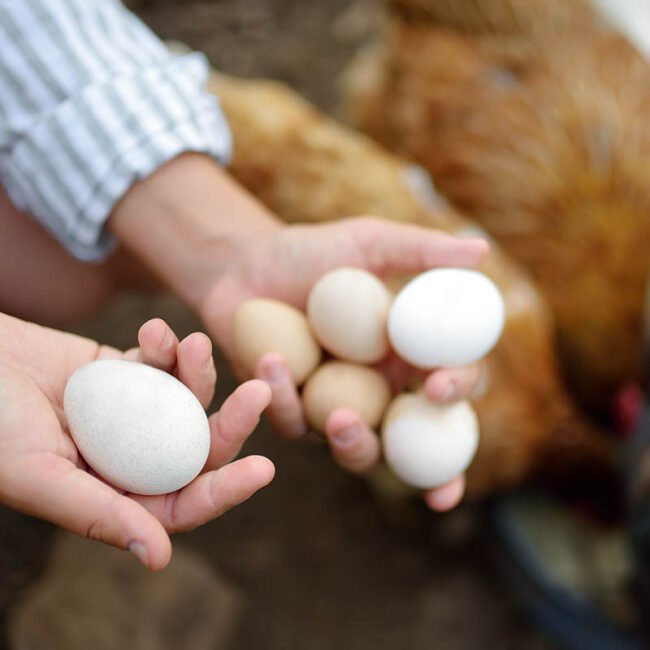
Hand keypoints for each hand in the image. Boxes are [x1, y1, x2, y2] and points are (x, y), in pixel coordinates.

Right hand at [0, 315, 273, 569]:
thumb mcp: (38, 474)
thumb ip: (98, 514)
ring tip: (196, 346)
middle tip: (259, 392)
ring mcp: (135, 414)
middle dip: (233, 423)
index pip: (183, 503)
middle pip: (198, 448)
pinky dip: (166, 346)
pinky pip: (162, 362)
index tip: (263, 469)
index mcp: (116, 496)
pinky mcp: (129, 373)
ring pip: (188, 401)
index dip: (226, 491)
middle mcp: (133, 458)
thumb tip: (161, 557)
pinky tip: (155, 331)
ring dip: (201, 374)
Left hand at [108, 155, 487, 511]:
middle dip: (416, 460)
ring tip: (340, 420)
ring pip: (360, 451)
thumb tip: (483, 249)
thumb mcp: (367, 243)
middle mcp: (382, 389)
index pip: (452, 380)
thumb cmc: (312, 252)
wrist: (245, 265)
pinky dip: (284, 399)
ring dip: (355, 447)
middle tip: (400, 425)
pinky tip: (269, 361)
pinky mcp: (294, 412)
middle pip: (415, 441)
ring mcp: (338, 406)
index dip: (457, 390)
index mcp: (410, 353)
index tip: (439, 386)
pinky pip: (296, 423)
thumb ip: (421, 251)